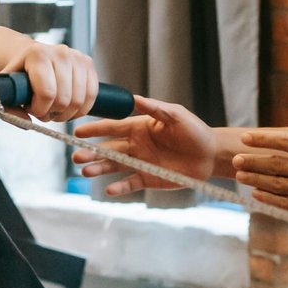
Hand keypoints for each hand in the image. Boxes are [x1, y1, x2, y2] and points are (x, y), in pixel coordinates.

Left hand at [1, 41, 96, 121]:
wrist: (33, 57)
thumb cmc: (20, 74)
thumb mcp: (8, 87)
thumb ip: (9, 106)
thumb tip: (27, 121)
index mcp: (38, 55)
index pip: (47, 93)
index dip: (40, 110)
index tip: (32, 109)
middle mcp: (60, 52)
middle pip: (64, 99)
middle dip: (52, 113)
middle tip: (43, 111)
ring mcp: (77, 57)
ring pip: (78, 100)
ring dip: (66, 113)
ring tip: (54, 109)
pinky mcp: (89, 64)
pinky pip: (92, 95)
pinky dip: (80, 109)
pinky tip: (68, 108)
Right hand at [72, 95, 214, 196]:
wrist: (210, 155)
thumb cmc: (195, 131)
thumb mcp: (176, 115)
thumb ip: (155, 108)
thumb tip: (134, 98)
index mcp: (140, 127)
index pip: (113, 127)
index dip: (95, 129)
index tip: (78, 132)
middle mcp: (136, 145)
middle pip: (108, 149)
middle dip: (91, 153)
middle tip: (77, 157)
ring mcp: (140, 163)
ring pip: (114, 166)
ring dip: (99, 169)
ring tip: (85, 172)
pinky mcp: (148, 179)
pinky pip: (129, 183)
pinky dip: (119, 187)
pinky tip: (108, 189)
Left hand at [232, 103, 287, 233]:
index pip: (287, 141)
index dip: (264, 139)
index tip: (246, 137)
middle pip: (277, 163)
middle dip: (253, 161)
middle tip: (235, 159)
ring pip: (278, 184)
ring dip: (257, 180)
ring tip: (240, 176)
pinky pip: (287, 204)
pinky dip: (270, 199)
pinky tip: (257, 195)